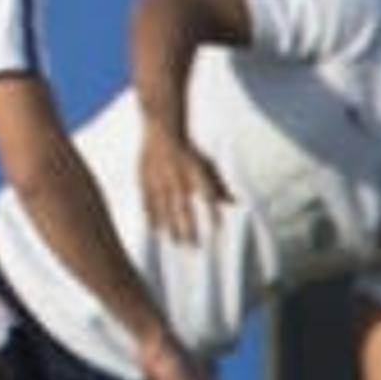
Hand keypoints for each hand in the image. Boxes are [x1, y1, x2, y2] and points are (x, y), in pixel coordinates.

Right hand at [135, 124, 230, 247]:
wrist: (162, 132)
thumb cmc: (188, 152)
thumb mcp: (207, 166)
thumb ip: (220, 186)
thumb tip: (235, 203)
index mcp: (195, 172)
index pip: (207, 195)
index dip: (213, 213)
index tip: (218, 230)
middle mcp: (177, 177)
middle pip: (183, 208)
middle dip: (188, 228)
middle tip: (192, 247)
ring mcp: (159, 179)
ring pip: (164, 207)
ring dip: (169, 226)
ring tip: (174, 243)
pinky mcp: (145, 179)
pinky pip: (147, 201)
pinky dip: (151, 216)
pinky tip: (155, 229)